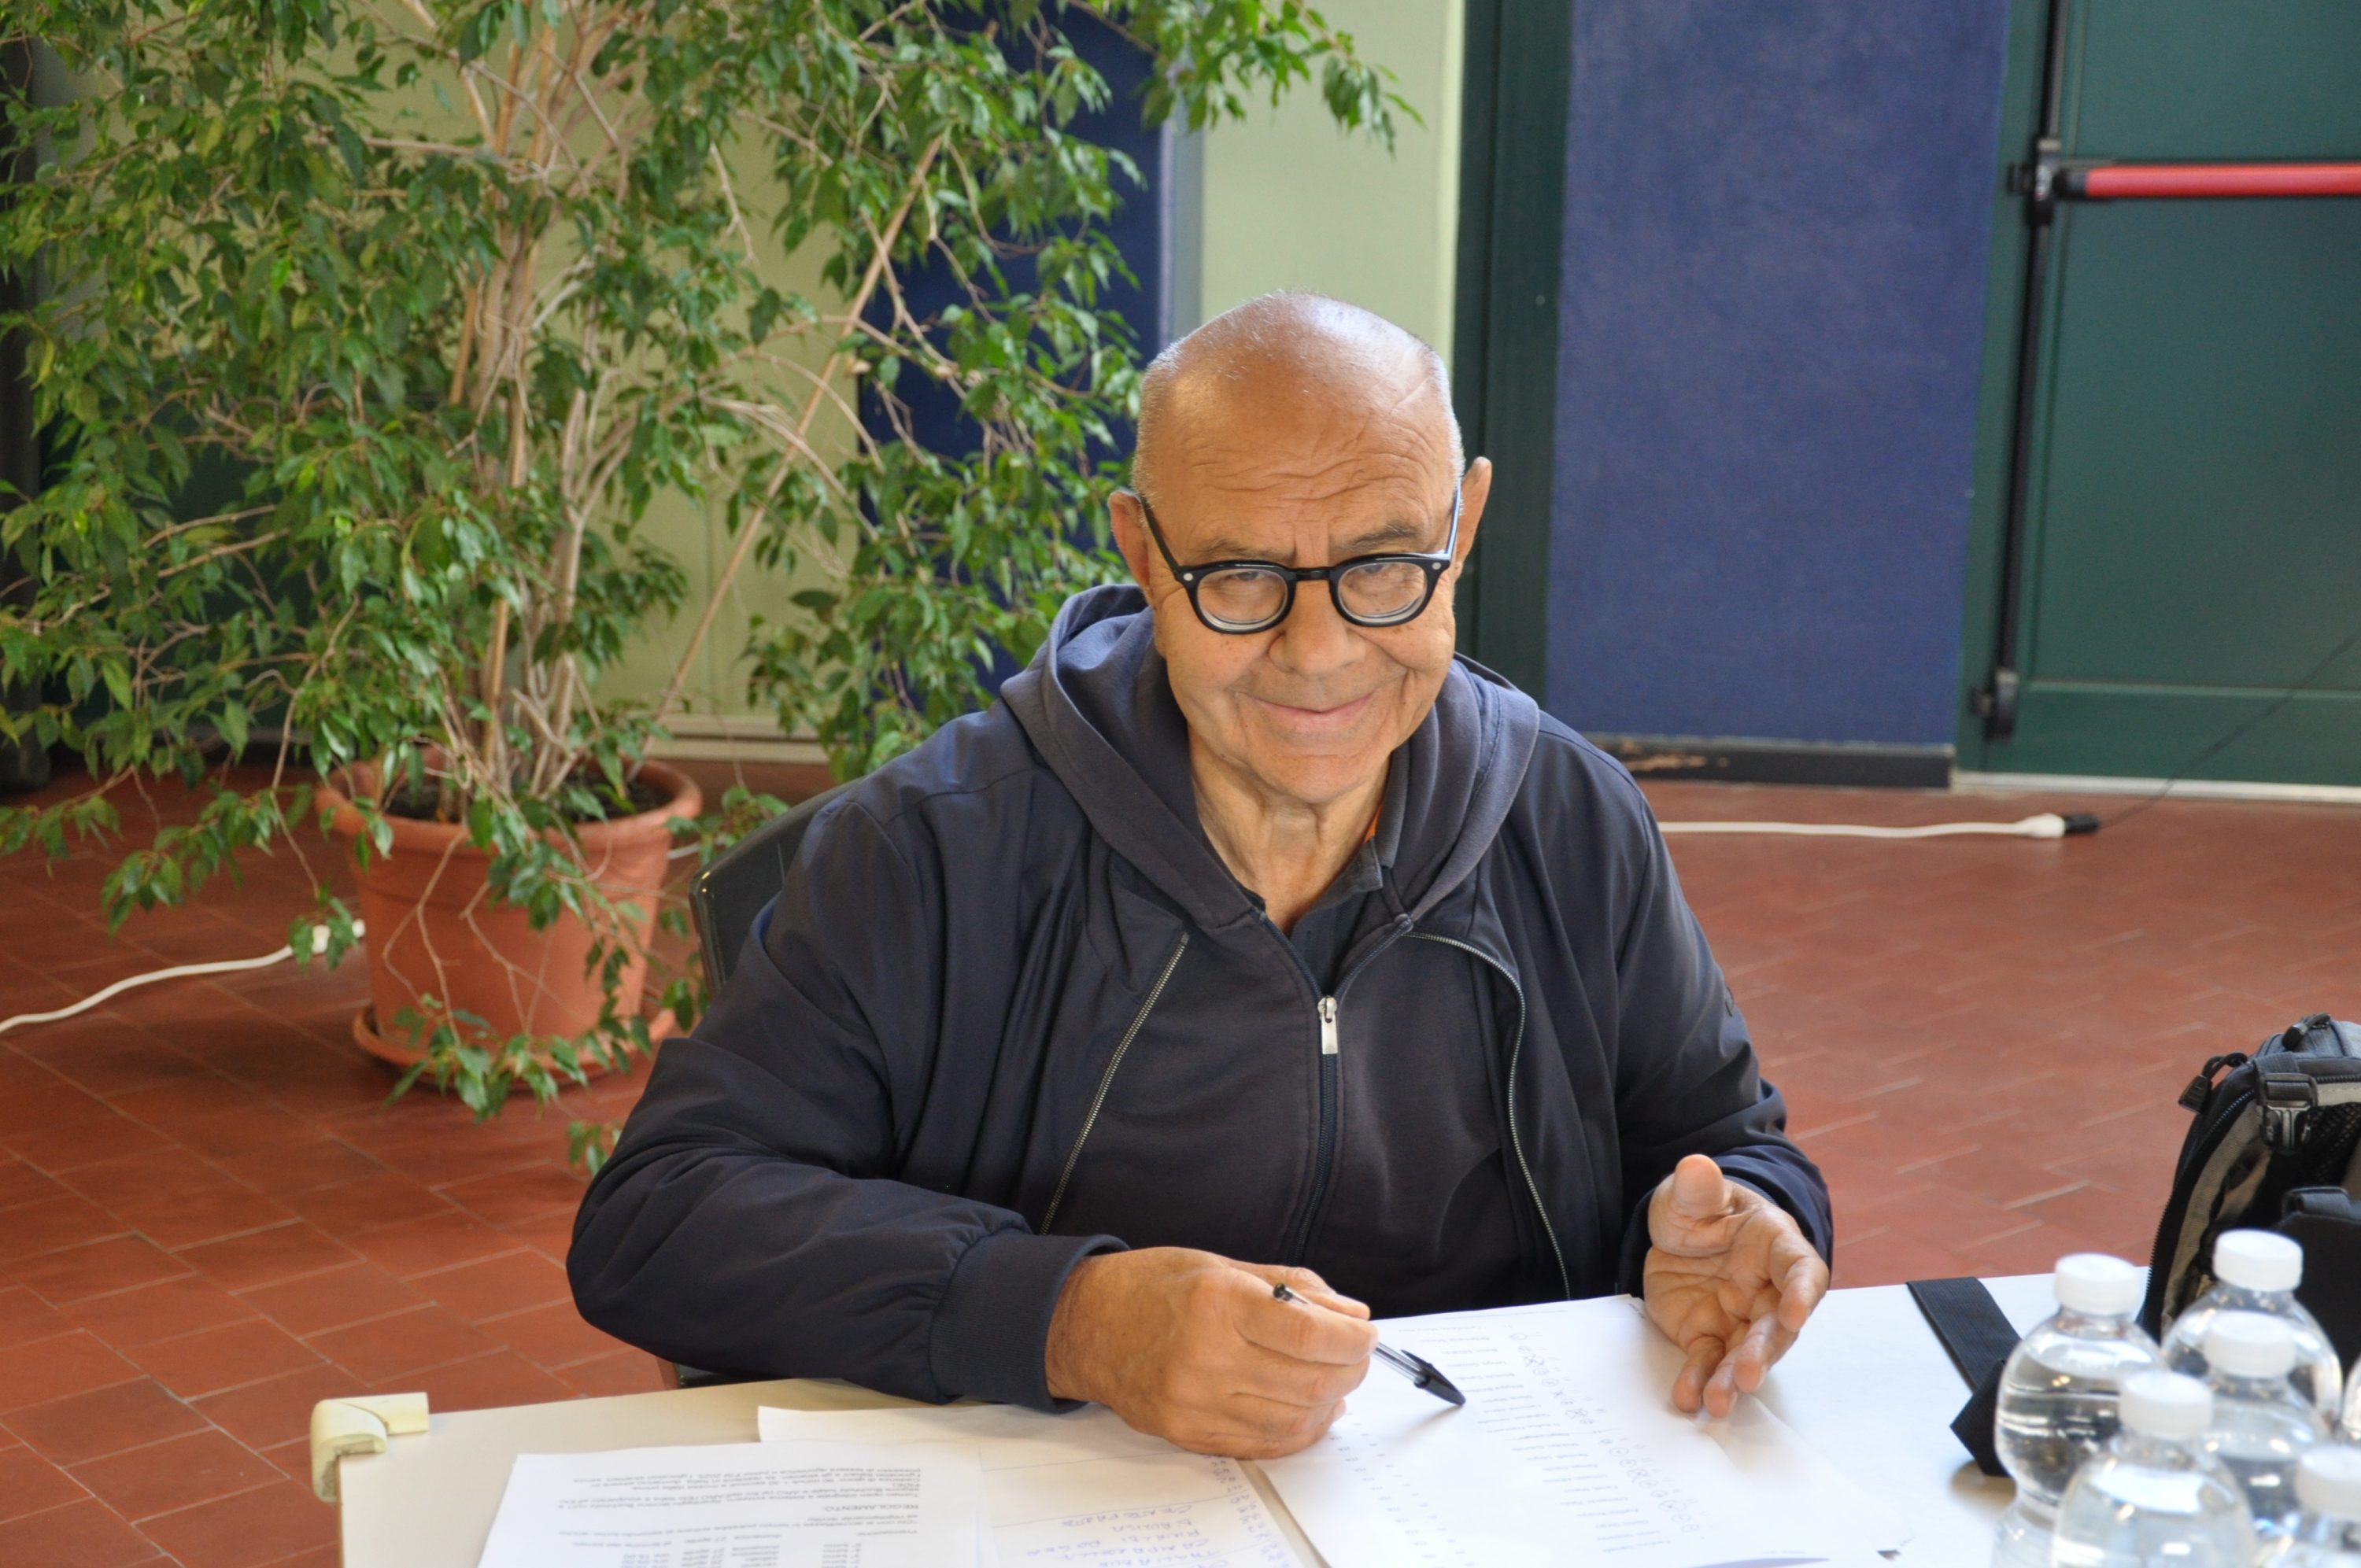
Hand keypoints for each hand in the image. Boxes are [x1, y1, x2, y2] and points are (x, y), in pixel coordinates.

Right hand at [1044, 1247, 1377, 1457]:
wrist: (1084, 1326)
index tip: (1367, 1332)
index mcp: (1217, 1303)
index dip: (1352, 1339)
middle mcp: (1206, 1356)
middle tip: (1357, 1354)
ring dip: (1330, 1402)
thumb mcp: (1220, 1265)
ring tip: (1336, 1379)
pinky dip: (1300, 1430)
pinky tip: (1311, 1409)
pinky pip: (1264, 1443)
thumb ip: (1291, 1288)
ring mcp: (1195, 1402)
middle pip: (1309, 1381)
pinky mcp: (1188, 1432)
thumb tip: (1350, 1313)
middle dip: (1350, 1369)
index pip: (1308, 1334)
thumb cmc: (1150, 1288)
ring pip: (1293, 1418)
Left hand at [1642, 1154, 1827, 1416]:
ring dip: (1734, 1379)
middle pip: (1776, 1326)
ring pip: (1745, 1354)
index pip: (1801, 1270)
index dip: (1803, 1293)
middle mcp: (1767, 1290)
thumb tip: (1697, 1167)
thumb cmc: (1700, 1207)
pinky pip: (1708, 1363)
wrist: (1674, 1234)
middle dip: (1764, 1351)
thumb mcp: (1693, 1192)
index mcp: (1775, 1246)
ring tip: (1718, 1402)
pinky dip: (1698, 1381)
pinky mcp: (1709, 1337)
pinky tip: (1687, 1398)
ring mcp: (1740, 1319)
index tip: (1796, 1314)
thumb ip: (1698, 1186)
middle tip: (1750, 1374)